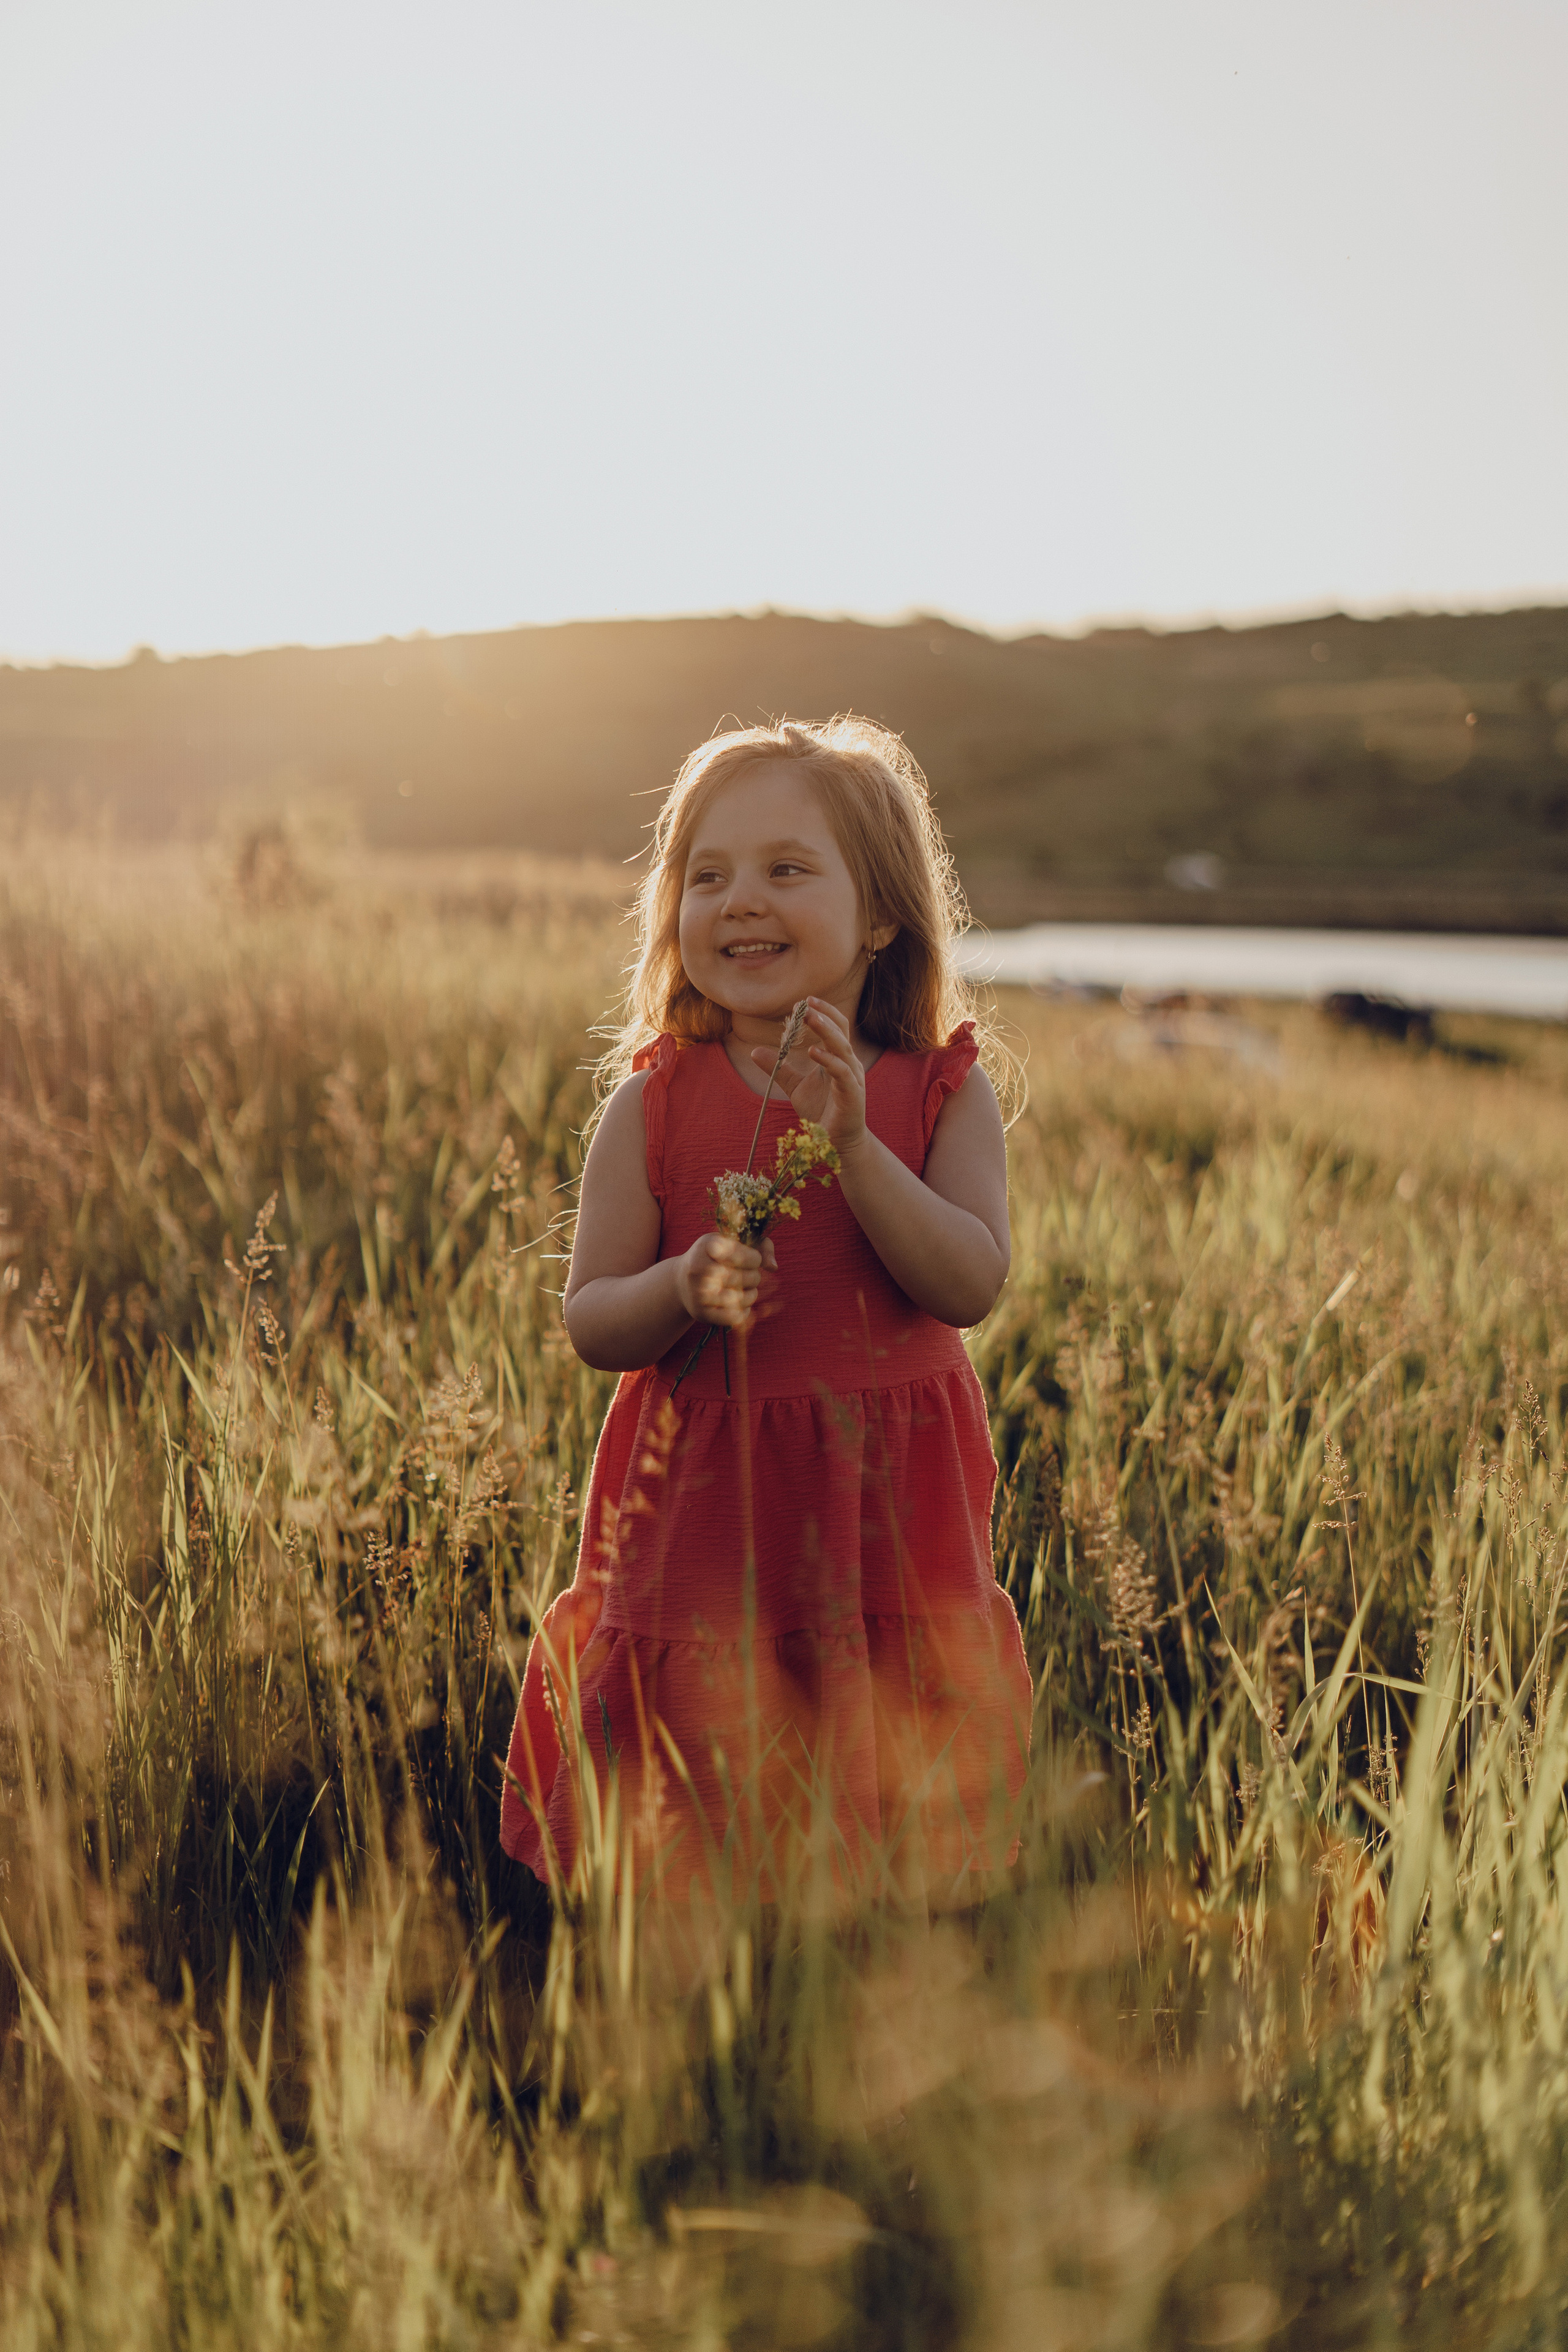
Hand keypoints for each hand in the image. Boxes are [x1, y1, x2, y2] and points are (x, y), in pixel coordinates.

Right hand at [675, 1231, 777, 1328]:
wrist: (681, 1281)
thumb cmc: (715, 1258)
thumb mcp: (734, 1242)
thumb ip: (761, 1246)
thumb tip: (772, 1267)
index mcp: (709, 1245)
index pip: (751, 1257)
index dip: (756, 1259)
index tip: (751, 1259)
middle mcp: (700, 1268)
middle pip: (749, 1278)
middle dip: (754, 1277)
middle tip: (748, 1275)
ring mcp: (699, 1292)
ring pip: (744, 1298)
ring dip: (751, 1294)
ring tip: (746, 1289)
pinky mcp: (701, 1313)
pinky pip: (736, 1317)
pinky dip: (744, 1311)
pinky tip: (739, 1303)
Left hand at [752, 997, 867, 1159]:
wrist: (837, 1144)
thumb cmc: (821, 1113)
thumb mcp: (795, 1087)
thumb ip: (779, 1068)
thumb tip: (754, 1051)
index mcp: (838, 1058)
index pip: (835, 1027)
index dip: (823, 1012)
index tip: (804, 1001)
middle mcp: (849, 1064)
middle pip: (841, 1031)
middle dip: (824, 1015)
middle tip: (805, 1003)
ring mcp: (852, 1078)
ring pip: (843, 1047)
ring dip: (826, 1031)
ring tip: (809, 1018)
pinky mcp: (852, 1094)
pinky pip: (842, 1072)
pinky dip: (828, 1060)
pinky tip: (813, 1051)